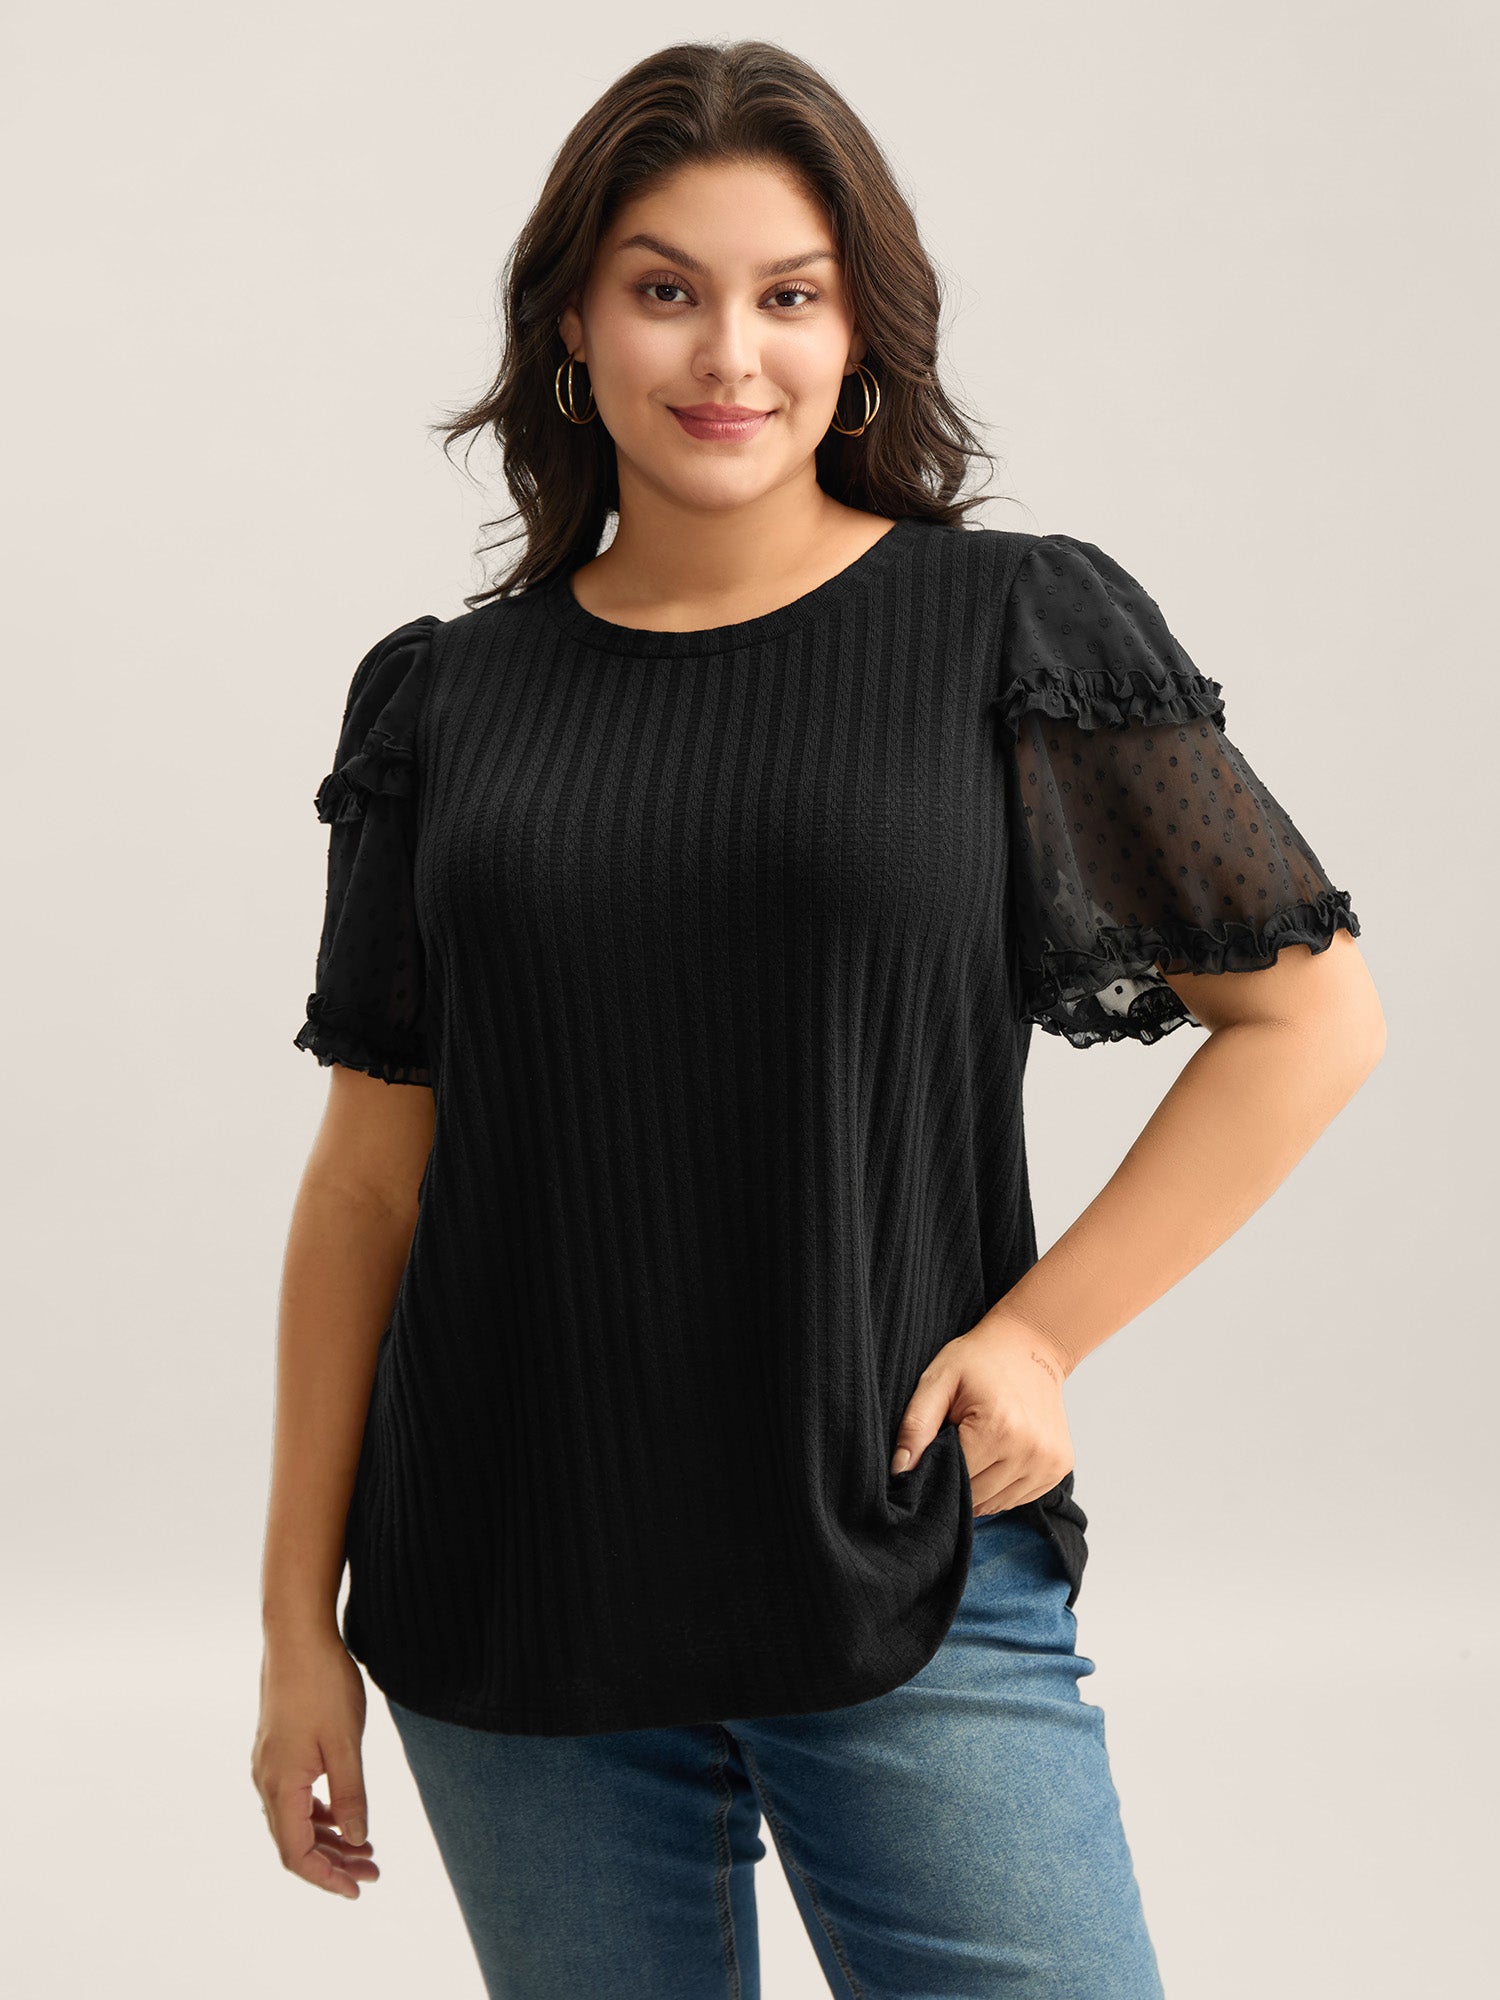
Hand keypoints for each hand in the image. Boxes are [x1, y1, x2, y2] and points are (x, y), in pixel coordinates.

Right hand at [252, 1627, 379, 1898]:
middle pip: (295, 1842)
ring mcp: (270, 1764)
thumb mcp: (345, 1744)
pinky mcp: (278, 1749)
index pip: (296, 1854)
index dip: (326, 1878)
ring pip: (296, 1820)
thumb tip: (358, 1840)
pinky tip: (345, 1816)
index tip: (357, 1888)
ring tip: (367, 1849)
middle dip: (334, 1863)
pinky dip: (321, 1814)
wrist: (296, 1635)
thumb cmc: (322, 1685)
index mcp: (281, 1786)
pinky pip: (296, 1797)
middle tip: (374, 1871)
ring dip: (329, 1839)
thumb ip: (352, 1795)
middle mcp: (267, 1780)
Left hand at [889, 1312, 1073, 1513]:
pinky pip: (1017, 1498)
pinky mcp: (1058, 1467)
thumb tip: (900, 1471)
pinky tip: (997, 1454)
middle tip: (955, 1444)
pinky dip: (1001, 1485)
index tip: (933, 1450)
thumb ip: (916, 1426)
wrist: (1031, 1346)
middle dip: (957, 1479)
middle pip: (975, 1496)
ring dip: (979, 1486)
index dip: (935, 1469)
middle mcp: (1030, 1450)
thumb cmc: (981, 1361)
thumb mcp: (938, 1380)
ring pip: (996, 1503)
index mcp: (998, 1428)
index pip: (954, 1480)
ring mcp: (1049, 1462)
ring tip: (977, 1447)